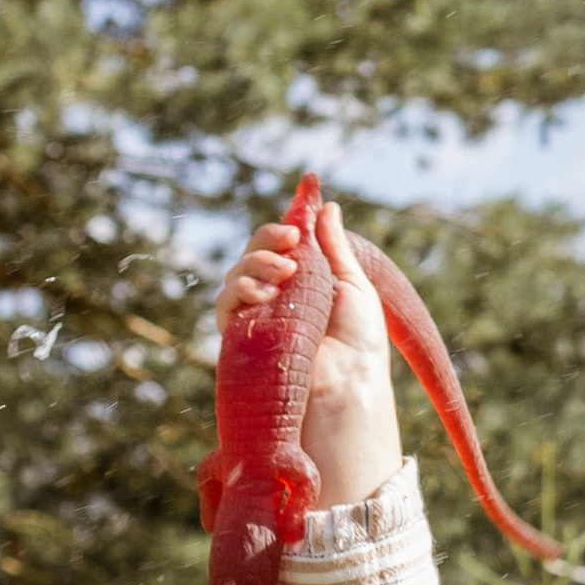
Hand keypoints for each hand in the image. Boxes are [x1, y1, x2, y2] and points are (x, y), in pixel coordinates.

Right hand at [213, 199, 402, 509]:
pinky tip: (263, 292)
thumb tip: (326, 207)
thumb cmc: (359, 343)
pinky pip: (225, 307)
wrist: (348, 386)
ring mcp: (256, 318)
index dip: (286, 222)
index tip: (302, 199)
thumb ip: (333, 248)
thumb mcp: (352, 285)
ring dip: (255, 264)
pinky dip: (239, 291)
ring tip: (282, 272)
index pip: (283, 245)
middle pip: (254, 255)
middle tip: (291, 240)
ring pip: (236, 276)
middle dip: (267, 240)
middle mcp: (275, 298)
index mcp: (303, 284)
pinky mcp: (240, 340)